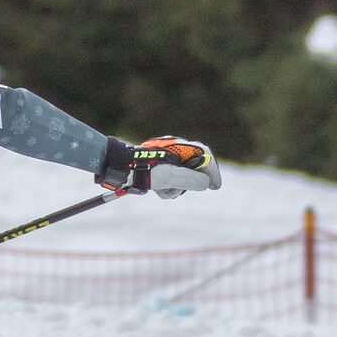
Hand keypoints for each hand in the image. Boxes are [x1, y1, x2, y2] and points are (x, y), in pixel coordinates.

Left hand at [97, 136, 220, 198]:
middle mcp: (175, 151)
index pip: (204, 155)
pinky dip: (166, 187)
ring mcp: (166, 160)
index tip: (215, 186)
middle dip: (188, 182)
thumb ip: (191, 180)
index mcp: (180, 147)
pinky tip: (156, 189)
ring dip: (174, 187)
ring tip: (161, 189)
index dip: (212, 171)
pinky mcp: (158, 167)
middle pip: (194, 169)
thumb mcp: (170, 176)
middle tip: (181, 189)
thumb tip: (205, 183)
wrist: (121, 168)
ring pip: (181, 177)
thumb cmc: (145, 170)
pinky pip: (169, 179)